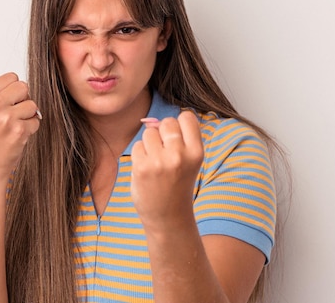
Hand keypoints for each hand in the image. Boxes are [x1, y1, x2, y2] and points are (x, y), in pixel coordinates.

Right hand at [0, 73, 40, 179]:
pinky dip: (31, 129)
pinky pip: (36, 121)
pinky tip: (18, 137)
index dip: (15, 90)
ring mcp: (6, 117)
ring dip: (28, 116)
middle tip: (13, 116)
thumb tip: (25, 85)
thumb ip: (2, 95)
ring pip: (33, 104)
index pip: (12, 76)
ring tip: (14, 127)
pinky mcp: (19, 130)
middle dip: (24, 100)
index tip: (8, 104)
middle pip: (24, 86)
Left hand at [130, 111, 203, 227]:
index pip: (187, 117)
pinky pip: (137, 146)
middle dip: (163, 133)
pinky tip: (147, 169)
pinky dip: (139, 155)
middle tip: (165, 153)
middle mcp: (180, 155)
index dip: (180, 124)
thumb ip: (179, 139)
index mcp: (197, 152)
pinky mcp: (142, 167)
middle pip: (167, 122)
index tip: (178, 138)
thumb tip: (152, 121)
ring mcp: (160, 161)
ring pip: (149, 133)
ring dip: (150, 144)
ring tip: (156, 163)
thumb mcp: (189, 162)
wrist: (168, 217)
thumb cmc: (178, 185)